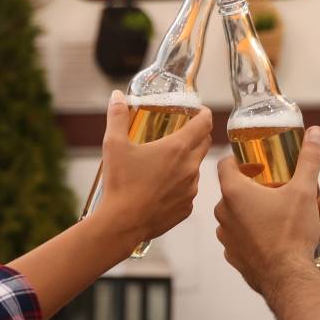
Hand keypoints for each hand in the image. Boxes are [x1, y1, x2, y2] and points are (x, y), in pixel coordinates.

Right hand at [91, 90, 210, 243]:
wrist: (122, 224)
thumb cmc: (120, 184)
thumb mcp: (114, 145)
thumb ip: (117, 117)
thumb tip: (116, 96)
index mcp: (177, 148)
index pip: (204, 123)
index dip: (203, 113)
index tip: (198, 111)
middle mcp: (190, 167)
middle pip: (205, 143)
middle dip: (198, 134)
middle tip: (182, 132)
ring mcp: (191, 189)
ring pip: (195, 168)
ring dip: (186, 162)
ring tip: (164, 164)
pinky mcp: (187, 207)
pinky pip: (188, 190)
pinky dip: (179, 185)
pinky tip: (160, 187)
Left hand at [215, 126, 319, 298]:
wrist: (288, 278)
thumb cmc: (291, 234)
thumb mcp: (304, 191)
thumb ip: (309, 159)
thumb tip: (316, 133)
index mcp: (234, 192)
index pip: (224, 164)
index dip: (239, 159)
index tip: (256, 161)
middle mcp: (223, 213)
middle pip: (230, 190)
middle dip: (249, 186)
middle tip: (272, 186)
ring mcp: (226, 237)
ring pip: (233, 215)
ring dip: (248, 211)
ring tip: (272, 212)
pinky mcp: (233, 256)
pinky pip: (237, 238)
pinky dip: (249, 234)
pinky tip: (268, 236)